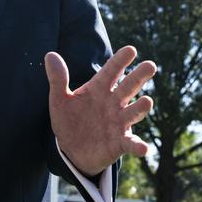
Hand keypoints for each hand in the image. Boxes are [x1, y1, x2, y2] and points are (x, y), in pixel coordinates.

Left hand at [45, 45, 155, 176]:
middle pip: (128, 87)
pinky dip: (138, 146)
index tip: (131, 50)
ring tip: (147, 101)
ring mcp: (118, 123)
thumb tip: (50, 55)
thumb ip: (57, 79)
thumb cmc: (69, 120)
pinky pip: (131, 144)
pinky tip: (143, 148)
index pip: (111, 71)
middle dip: (139, 76)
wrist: (71, 151)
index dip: (120, 61)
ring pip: (133, 112)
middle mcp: (113, 103)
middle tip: (151, 65)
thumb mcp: (59, 100)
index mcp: (99, 89)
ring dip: (140, 108)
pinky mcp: (119, 143)